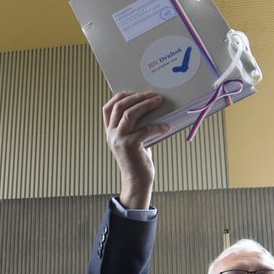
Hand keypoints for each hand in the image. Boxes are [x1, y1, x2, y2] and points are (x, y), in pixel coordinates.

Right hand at [102, 91, 168, 209]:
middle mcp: (111, 134)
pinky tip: (166, 126)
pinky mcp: (130, 146)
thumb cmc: (137, 160)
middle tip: (152, 95)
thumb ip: (133, 126)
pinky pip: (145, 129)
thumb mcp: (131, 140)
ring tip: (158, 101)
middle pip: (120, 106)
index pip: (108, 108)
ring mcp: (119, 140)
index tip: (134, 92)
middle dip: (137, 97)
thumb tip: (148, 109)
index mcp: (110, 132)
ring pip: (129, 114)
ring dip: (145, 105)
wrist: (136, 181)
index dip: (120, 96)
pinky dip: (157, 126)